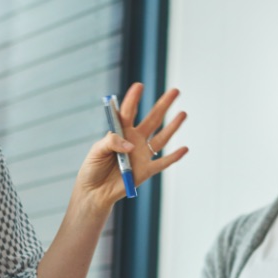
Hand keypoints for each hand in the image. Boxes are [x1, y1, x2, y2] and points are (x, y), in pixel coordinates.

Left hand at [76, 82, 188, 208]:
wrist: (95, 192)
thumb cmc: (93, 169)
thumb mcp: (96, 152)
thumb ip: (111, 143)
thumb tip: (130, 145)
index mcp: (120, 132)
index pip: (128, 112)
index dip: (133, 98)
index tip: (139, 85)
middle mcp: (134, 140)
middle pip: (152, 119)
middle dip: (163, 105)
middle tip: (175, 91)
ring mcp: (142, 155)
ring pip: (162, 137)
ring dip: (173, 126)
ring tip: (183, 114)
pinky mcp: (146, 170)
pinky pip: (163, 163)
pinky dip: (174, 157)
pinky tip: (184, 148)